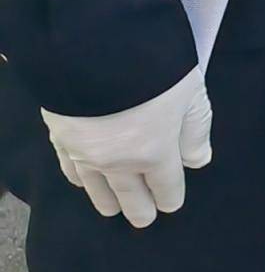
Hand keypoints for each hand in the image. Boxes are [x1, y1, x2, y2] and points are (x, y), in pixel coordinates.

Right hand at [42, 65, 211, 227]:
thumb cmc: (154, 69)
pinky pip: (70, 169)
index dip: (169, 198)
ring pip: (97, 188)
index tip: (170, 205)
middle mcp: (117, 162)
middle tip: (143, 219)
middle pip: (130, 195)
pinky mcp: (60, 138)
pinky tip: (82, 182)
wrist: (95, 52)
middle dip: (139, 208)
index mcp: (153, 153)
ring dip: (107, 201)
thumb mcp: (191, 95)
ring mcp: (84, 152)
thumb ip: (195, 130)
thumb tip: (197, 161)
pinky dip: (80, 180)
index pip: (165, 186)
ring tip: (113, 210)